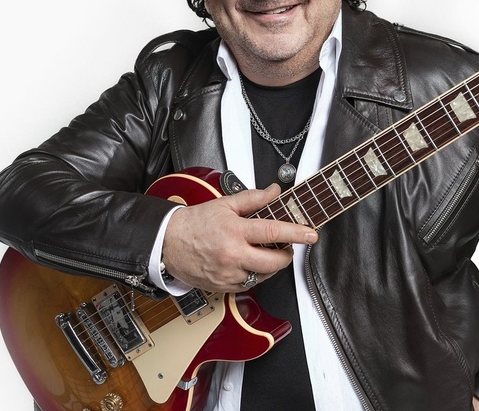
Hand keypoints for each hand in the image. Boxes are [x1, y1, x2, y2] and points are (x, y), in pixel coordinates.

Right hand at [162, 183, 318, 291]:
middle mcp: (233, 255)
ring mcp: (228, 274)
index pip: (273, 231)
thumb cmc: (194, 224)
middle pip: (274, 261)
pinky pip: (249, 285)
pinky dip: (254, 274)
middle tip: (286, 246)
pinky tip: (248, 263)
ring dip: (270, 265)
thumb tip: (274, 191)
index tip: (311, 234)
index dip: (296, 233)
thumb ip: (253, 198)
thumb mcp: (224, 204)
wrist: (168, 243)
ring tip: (262, 252)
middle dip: (287, 254)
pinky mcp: (223, 287)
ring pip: (264, 275)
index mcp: (234, 231)